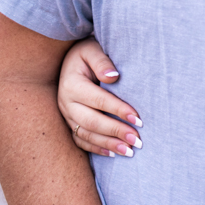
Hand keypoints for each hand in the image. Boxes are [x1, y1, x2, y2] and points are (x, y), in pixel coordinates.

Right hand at [57, 37, 142, 157]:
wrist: (71, 58)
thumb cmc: (87, 53)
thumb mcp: (92, 50)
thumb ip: (102, 61)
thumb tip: (113, 76)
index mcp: (72, 84)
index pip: (99, 100)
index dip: (119, 110)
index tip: (139, 119)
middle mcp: (66, 102)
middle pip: (92, 122)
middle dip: (116, 132)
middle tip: (137, 141)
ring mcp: (66, 115)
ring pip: (86, 134)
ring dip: (108, 144)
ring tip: (129, 151)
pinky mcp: (69, 122)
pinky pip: (80, 140)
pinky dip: (96, 148)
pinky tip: (113, 154)